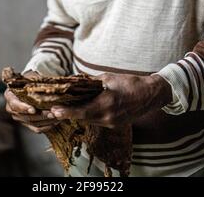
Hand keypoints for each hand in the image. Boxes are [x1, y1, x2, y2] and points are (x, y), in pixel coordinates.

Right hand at [4, 70, 60, 133]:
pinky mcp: (27, 124)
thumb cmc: (32, 81)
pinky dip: (47, 126)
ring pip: (33, 123)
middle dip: (40, 115)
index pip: (14, 104)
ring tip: (57, 115)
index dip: (23, 108)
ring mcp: (19, 117)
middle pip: (25, 116)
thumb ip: (32, 80)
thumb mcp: (31, 78)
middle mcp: (12, 108)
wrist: (34, 87)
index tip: (33, 110)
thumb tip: (36, 80)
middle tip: (53, 112)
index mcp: (10, 96)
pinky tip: (56, 121)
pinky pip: (37, 128)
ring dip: (46, 120)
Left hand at [49, 73, 171, 128]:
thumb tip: (74, 81)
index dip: (67, 112)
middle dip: (69, 113)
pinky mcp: (115, 125)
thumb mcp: (108, 78)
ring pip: (89, 120)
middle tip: (54, 108)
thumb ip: (90, 82)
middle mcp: (108, 117)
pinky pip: (97, 121)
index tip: (54, 110)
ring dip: (78, 115)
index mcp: (107, 103)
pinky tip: (82, 109)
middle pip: (83, 118)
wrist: (150, 95)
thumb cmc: (130, 82)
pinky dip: (88, 116)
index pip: (82, 111)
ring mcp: (112, 123)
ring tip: (65, 108)